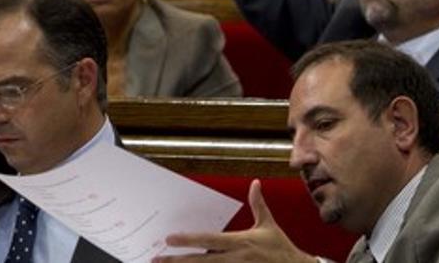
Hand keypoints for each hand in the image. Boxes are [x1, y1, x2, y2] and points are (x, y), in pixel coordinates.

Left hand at [154, 180, 313, 262]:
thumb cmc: (281, 249)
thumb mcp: (269, 226)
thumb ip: (258, 205)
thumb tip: (255, 184)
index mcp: (240, 242)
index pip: (208, 240)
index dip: (188, 240)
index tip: (169, 239)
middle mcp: (236, 258)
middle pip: (202, 261)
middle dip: (178, 261)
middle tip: (157, 258)